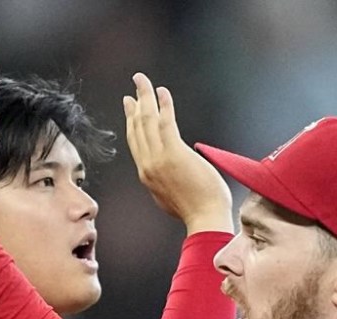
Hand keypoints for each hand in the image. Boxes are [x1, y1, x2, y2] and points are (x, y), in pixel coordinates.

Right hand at [124, 73, 232, 234]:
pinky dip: (163, 105)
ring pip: (146, 121)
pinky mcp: (174, 153)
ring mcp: (159, 160)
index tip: (131, 105)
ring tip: (142, 80)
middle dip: (135, 103)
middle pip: (136, 128)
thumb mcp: (172, 197)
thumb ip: (166, 182)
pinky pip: (165, 122)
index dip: (131, 121)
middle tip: (136, 85)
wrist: (206, 220)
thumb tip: (171, 172)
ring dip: (145, 96)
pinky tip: (162, 92)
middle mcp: (147, 166)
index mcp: (147, 176)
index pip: (135, 142)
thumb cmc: (198, 212)